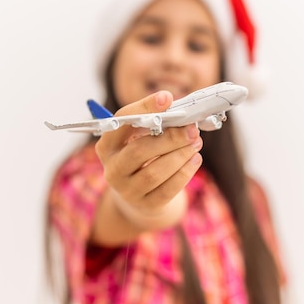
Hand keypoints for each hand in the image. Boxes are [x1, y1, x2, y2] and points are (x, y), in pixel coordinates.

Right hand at [95, 90, 202, 228]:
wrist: (142, 194)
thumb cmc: (145, 156)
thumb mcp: (142, 137)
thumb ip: (155, 121)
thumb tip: (173, 104)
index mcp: (107, 145)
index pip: (122, 122)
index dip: (144, 108)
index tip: (167, 99)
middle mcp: (112, 169)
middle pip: (138, 151)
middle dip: (169, 138)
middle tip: (192, 130)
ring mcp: (127, 190)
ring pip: (154, 173)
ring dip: (180, 155)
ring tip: (196, 143)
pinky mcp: (146, 204)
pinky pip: (167, 190)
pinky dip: (184, 173)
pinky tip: (195, 159)